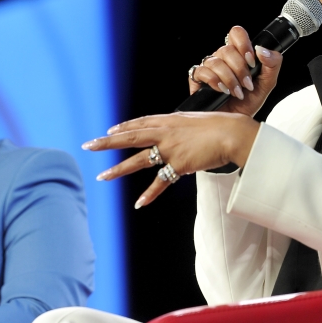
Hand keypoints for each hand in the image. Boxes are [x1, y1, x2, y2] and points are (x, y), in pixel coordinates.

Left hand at [85, 111, 259, 207]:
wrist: (232, 133)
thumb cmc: (219, 126)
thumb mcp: (195, 120)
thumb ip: (181, 126)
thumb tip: (176, 129)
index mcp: (168, 120)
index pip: (140, 123)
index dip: (124, 127)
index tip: (109, 130)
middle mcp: (165, 133)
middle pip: (130, 137)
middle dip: (107, 142)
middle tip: (89, 145)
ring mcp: (170, 149)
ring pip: (138, 161)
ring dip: (119, 170)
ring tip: (102, 177)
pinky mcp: (178, 165)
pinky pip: (161, 182)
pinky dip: (150, 194)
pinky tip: (139, 203)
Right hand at [188, 26, 283, 116]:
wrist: (234, 125)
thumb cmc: (247, 104)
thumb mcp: (267, 85)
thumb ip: (272, 65)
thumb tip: (262, 50)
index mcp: (238, 55)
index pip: (236, 34)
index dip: (243, 44)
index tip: (252, 61)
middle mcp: (222, 58)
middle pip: (227, 49)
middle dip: (240, 69)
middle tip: (247, 85)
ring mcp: (209, 68)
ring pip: (215, 60)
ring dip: (229, 78)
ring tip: (236, 92)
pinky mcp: (197, 79)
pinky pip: (201, 71)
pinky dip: (215, 81)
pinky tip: (222, 91)